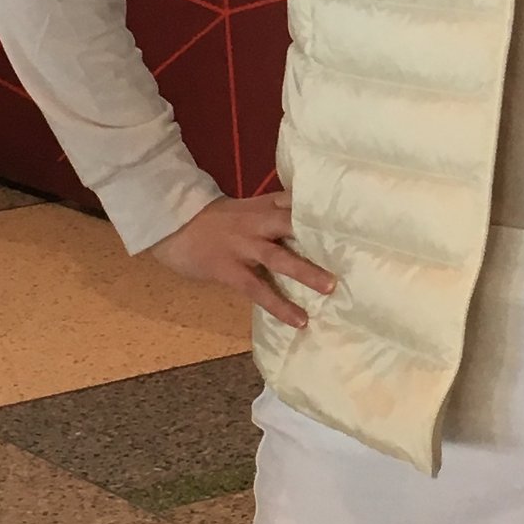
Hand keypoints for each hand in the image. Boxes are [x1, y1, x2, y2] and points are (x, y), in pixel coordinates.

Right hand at [151, 191, 335, 329]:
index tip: (354, 216)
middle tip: (352, 251)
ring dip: (307, 271)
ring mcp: (243, 246)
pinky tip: (299, 320)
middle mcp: (256, 223)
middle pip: (293, 226)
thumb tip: (304, 224)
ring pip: (280, 258)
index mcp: (261, 207)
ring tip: (331, 287)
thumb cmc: (209, 220)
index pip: (297, 203)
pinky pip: (259, 289)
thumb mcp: (242, 208)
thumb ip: (271, 213)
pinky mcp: (229, 269)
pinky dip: (280, 305)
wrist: (169, 223)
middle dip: (321, 237)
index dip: (324, 208)